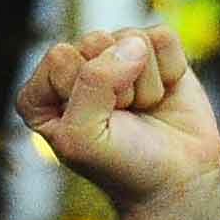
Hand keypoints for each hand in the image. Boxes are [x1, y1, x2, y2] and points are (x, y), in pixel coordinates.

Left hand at [16, 26, 219, 214]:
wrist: (178, 183)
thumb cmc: (124, 167)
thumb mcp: (85, 137)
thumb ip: (92, 83)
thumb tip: (133, 44)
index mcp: (42, 94)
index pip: (61, 57)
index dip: (87, 94)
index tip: (99, 127)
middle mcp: (76, 69)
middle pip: (97, 40)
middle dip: (119, 85)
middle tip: (124, 119)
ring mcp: (116, 58)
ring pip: (132, 39)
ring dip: (146, 84)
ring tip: (142, 112)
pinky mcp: (153, 52)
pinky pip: (163, 37)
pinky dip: (171, 70)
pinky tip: (163, 96)